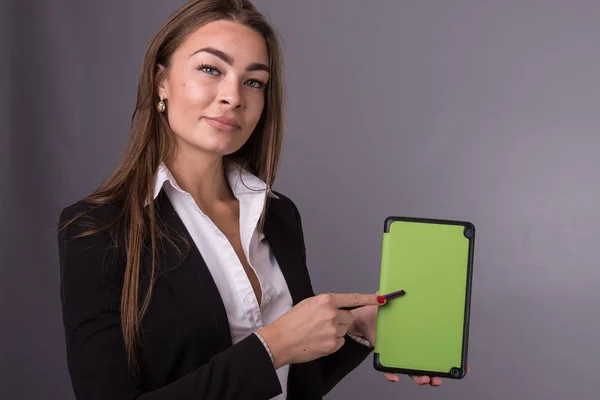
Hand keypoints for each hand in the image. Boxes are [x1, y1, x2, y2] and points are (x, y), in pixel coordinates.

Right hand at [258, 293, 382, 368]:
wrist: (280, 340)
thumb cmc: (290, 322)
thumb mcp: (308, 304)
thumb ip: (325, 304)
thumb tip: (337, 308)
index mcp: (325, 300)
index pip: (352, 298)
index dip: (368, 299)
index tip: (381, 299)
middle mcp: (332, 313)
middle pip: (347, 317)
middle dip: (339, 321)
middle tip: (322, 324)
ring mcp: (333, 330)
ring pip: (344, 330)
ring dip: (335, 332)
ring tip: (317, 333)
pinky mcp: (332, 345)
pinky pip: (340, 342)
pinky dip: (332, 343)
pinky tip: (318, 341)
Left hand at [349, 296, 470, 385]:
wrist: (362, 316)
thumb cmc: (380, 309)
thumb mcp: (392, 298)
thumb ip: (398, 294)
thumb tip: (403, 288)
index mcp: (416, 332)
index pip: (435, 345)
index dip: (447, 355)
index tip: (458, 362)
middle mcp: (410, 345)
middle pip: (427, 362)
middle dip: (437, 372)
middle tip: (440, 375)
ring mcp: (399, 352)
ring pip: (413, 370)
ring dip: (420, 377)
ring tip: (425, 379)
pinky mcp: (385, 356)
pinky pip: (390, 369)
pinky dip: (392, 374)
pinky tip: (395, 376)